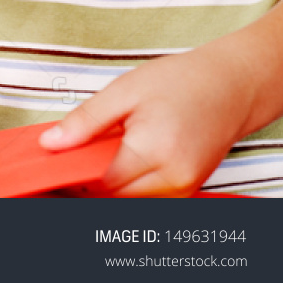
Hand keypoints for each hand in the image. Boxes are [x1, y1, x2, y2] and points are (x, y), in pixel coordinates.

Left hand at [40, 37, 257, 195]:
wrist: (232, 86)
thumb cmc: (180, 81)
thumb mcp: (123, 91)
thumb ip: (85, 121)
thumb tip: (50, 144)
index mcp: (154, 152)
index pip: (101, 184)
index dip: (72, 176)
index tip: (52, 163)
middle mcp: (174, 179)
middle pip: (115, 198)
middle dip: (87, 183)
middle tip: (67, 157)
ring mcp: (185, 187)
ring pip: (131, 200)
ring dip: (107, 184)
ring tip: (95, 153)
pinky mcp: (188, 188)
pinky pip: (148, 196)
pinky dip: (128, 184)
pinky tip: (118, 160)